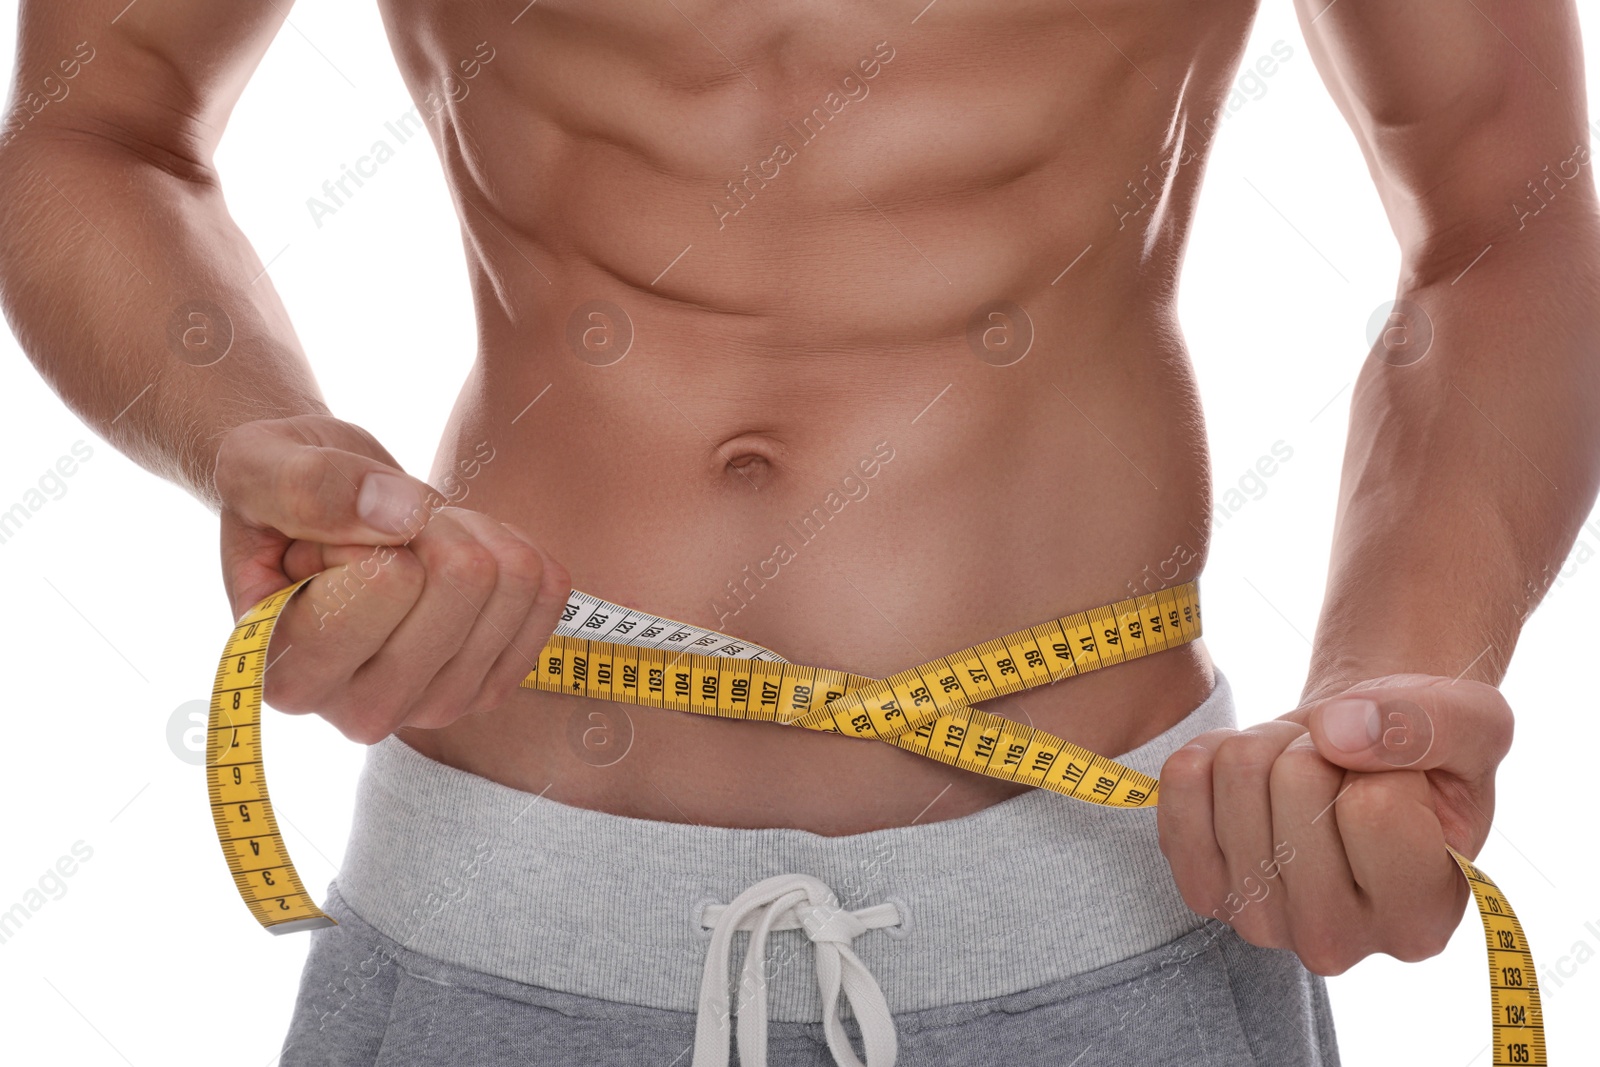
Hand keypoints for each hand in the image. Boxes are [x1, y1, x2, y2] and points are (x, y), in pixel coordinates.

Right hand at [214, 415, 570, 743]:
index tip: (320, 540)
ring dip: (465, 531)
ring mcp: (438, 704)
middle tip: (374, 531)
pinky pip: (547, 587)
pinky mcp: (493, 685)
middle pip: (464, 579)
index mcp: (287, 675)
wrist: (319, 513)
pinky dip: (504, 545)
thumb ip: (307, 489)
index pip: (390, 579)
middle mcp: (363, 711)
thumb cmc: (276, 494)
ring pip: (512, 579)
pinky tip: (449, 555)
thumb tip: (402, 516)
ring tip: (408, 542)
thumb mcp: (258, 467)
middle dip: (426, 523)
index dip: (362, 528)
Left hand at [1156, 674, 1513, 974]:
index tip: (1396, 777)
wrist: (1357, 759)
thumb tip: (1336, 733)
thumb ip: (1431, 724)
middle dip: (1320, 746)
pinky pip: (1181, 781)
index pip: (1374, 807)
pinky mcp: (1201, 886)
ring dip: (1272, 744)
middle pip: (1295, 782)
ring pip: (1239, 772)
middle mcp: (1336, 943)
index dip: (1386, 758)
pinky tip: (1253, 775)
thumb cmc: (1423, 751)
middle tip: (1343, 768)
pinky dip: (1214, 748)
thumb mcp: (1472, 721)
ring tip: (1307, 771)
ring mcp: (1258, 921)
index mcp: (1421, 923)